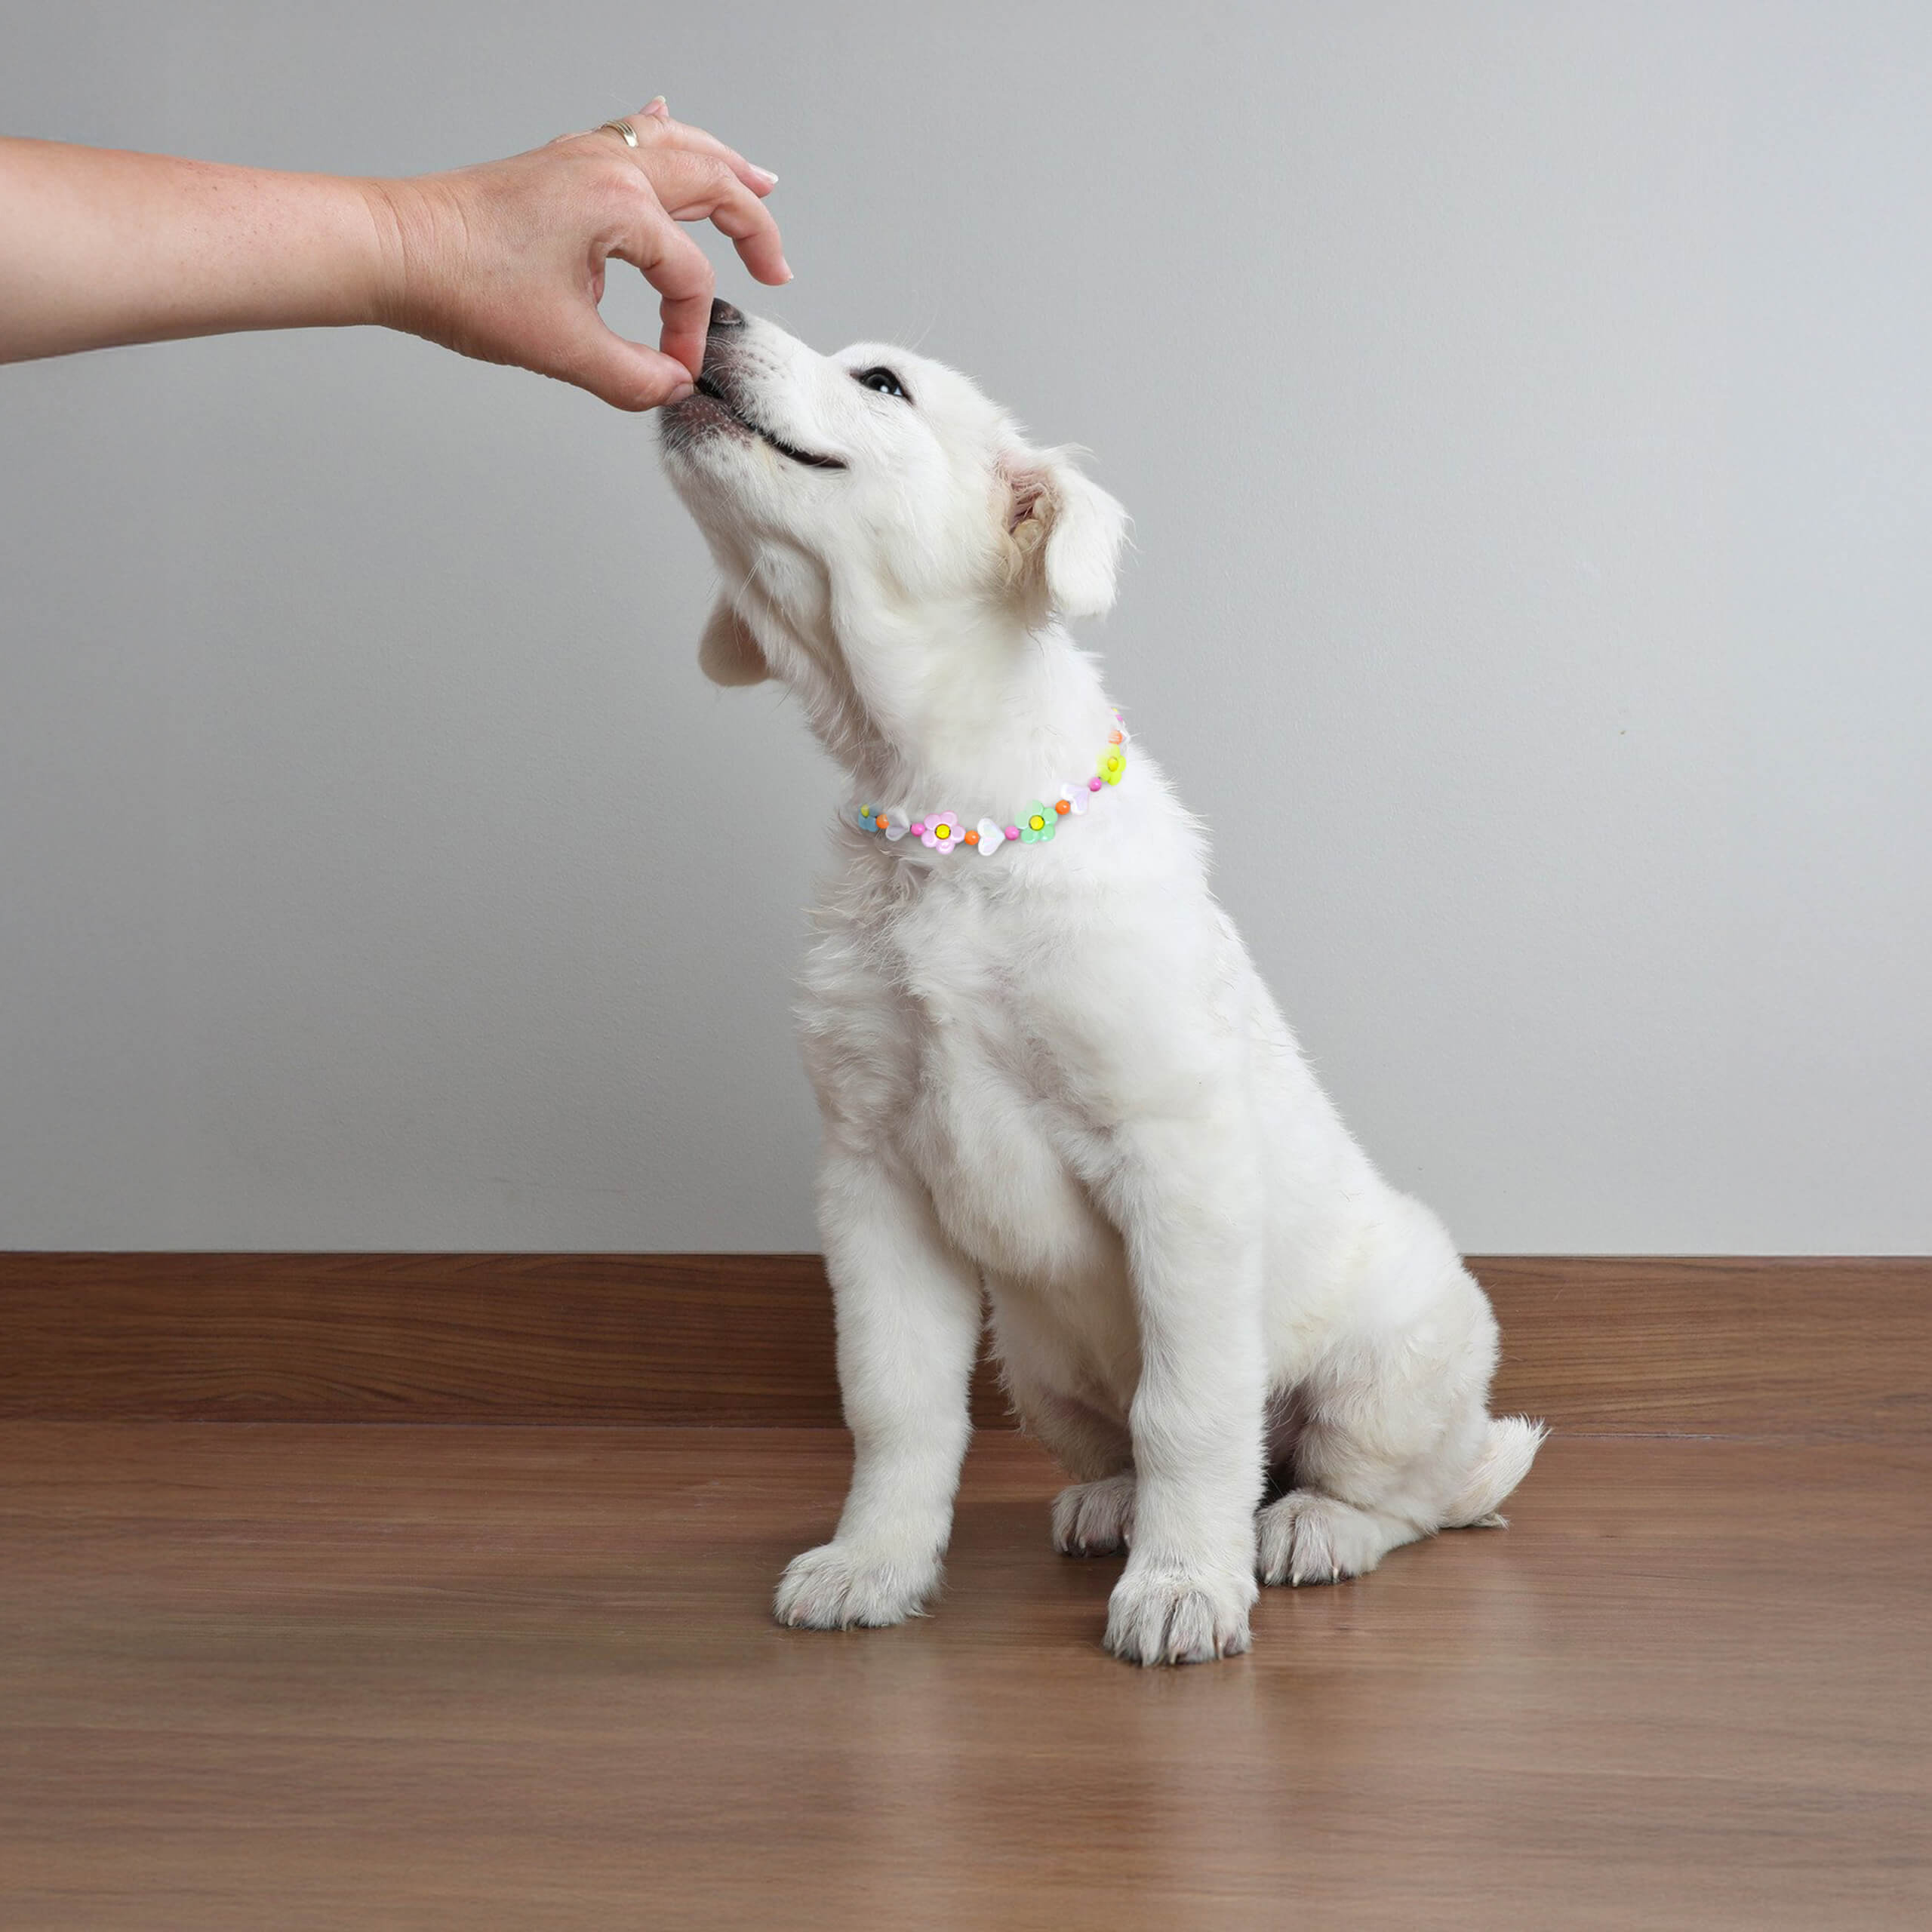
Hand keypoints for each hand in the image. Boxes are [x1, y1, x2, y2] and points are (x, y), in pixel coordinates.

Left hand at [362, 100, 789, 410]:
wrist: (394, 249)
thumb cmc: (463, 283)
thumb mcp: (562, 348)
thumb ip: (631, 376)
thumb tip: (671, 387)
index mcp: (619, 204)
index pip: (689, 277)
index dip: (690, 332)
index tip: (673, 372)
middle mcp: (609, 166)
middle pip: (711, 183)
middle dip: (753, 227)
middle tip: (776, 268)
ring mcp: (583, 157)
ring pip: (678, 146)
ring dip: (724, 164)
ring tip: (761, 180)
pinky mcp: (559, 165)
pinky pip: (629, 132)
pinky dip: (663, 134)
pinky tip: (668, 117)